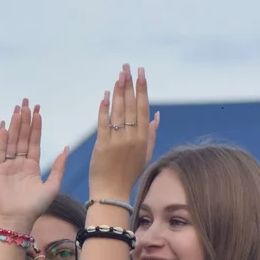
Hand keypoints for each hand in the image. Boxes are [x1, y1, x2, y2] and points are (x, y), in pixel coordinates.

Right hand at [0, 99, 68, 227]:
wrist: (18, 218)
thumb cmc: (36, 206)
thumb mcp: (53, 185)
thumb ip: (59, 167)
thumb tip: (66, 148)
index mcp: (32, 166)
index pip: (34, 141)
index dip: (36, 126)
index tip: (38, 110)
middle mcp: (19, 163)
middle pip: (22, 137)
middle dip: (25, 120)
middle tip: (26, 102)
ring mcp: (7, 165)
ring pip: (11, 140)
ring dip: (14, 125)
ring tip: (17, 109)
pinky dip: (2, 138)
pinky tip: (5, 125)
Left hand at [89, 64, 153, 199]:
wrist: (111, 192)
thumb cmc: (129, 174)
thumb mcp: (145, 155)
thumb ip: (151, 134)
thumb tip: (157, 115)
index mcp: (143, 139)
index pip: (144, 109)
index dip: (142, 90)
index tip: (141, 73)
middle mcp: (131, 138)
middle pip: (131, 106)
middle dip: (130, 84)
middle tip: (128, 66)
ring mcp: (117, 141)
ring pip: (118, 111)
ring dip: (118, 91)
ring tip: (119, 74)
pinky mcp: (102, 145)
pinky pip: (103, 122)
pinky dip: (104, 108)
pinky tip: (105, 94)